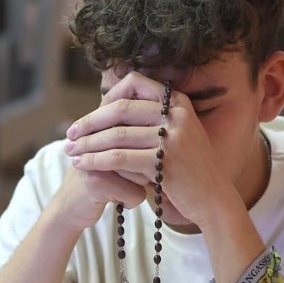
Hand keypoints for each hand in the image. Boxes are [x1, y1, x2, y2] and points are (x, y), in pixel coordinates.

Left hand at [63, 71, 235, 228]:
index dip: (106, 97)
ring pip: (117, 134)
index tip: (89, 115)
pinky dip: (96, 161)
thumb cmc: (187, 169)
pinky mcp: (166, 160)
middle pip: (120, 109)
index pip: (134, 83)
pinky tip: (82, 166)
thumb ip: (149, 120)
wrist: (213, 199)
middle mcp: (177, 113)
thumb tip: (108, 105)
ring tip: (70, 152)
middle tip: (70, 135)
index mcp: (178, 101)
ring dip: (88, 144)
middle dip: (89, 122)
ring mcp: (174, 136)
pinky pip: (120, 157)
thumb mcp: (175, 134)